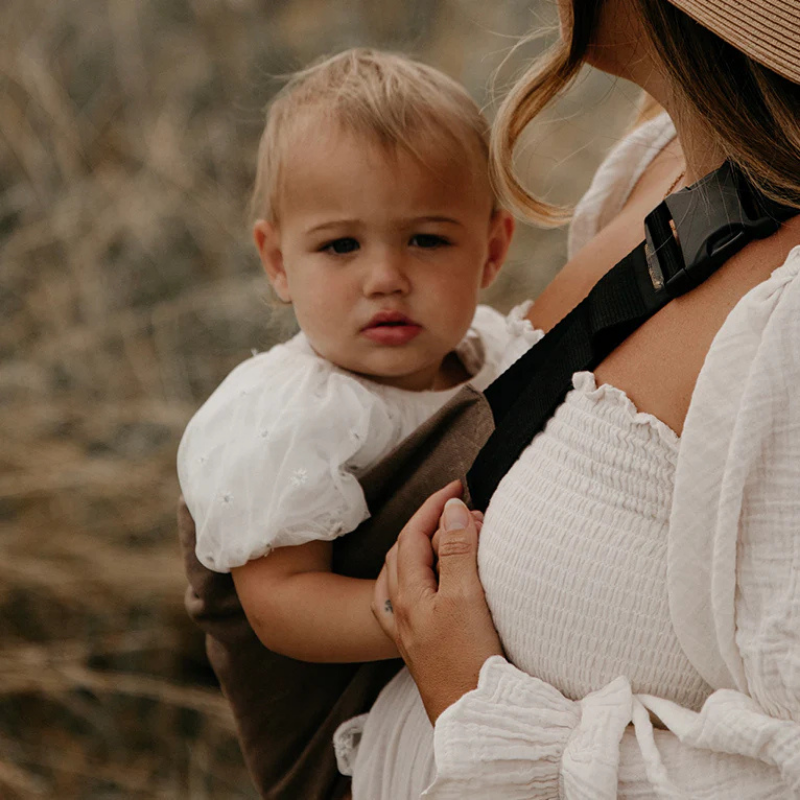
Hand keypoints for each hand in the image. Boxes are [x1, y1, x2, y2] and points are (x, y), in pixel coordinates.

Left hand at [372, 481, 502, 723]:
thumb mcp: (465, 598)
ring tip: (450, 536)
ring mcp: (408, 630)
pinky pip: (408, 599)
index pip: (413, 535)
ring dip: (425, 548)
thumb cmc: (469, 662)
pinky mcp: (422, 646)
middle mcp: (401, 611)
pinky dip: (419, 577)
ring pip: (405, 575)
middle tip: (464, 510)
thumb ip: (455, 551)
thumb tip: (452, 510)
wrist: (474, 721)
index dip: (434, 506)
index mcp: (408, 595)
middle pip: (405, 552)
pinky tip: (427, 583)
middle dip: (431, 523)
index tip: (457, 486)